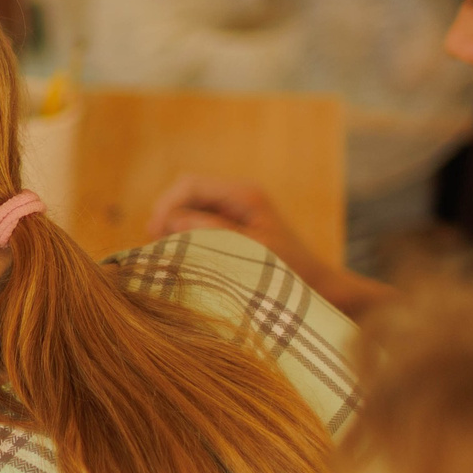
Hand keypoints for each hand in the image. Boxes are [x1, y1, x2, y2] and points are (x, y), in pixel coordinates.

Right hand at [144, 175, 356, 296]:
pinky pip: (198, 224)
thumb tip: (170, 220)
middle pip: (186, 194)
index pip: (190, 185)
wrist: (318, 287)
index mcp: (244, 194)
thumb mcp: (251, 250)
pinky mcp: (232, 229)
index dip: (167, 205)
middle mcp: (237, 197)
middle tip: (154, 244)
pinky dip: (184, 236)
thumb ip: (212, 232)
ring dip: (173, 227)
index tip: (154, 233)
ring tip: (164, 252)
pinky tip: (180, 255)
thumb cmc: (291, 270)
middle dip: (166, 215)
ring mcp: (234, 212)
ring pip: (189, 209)